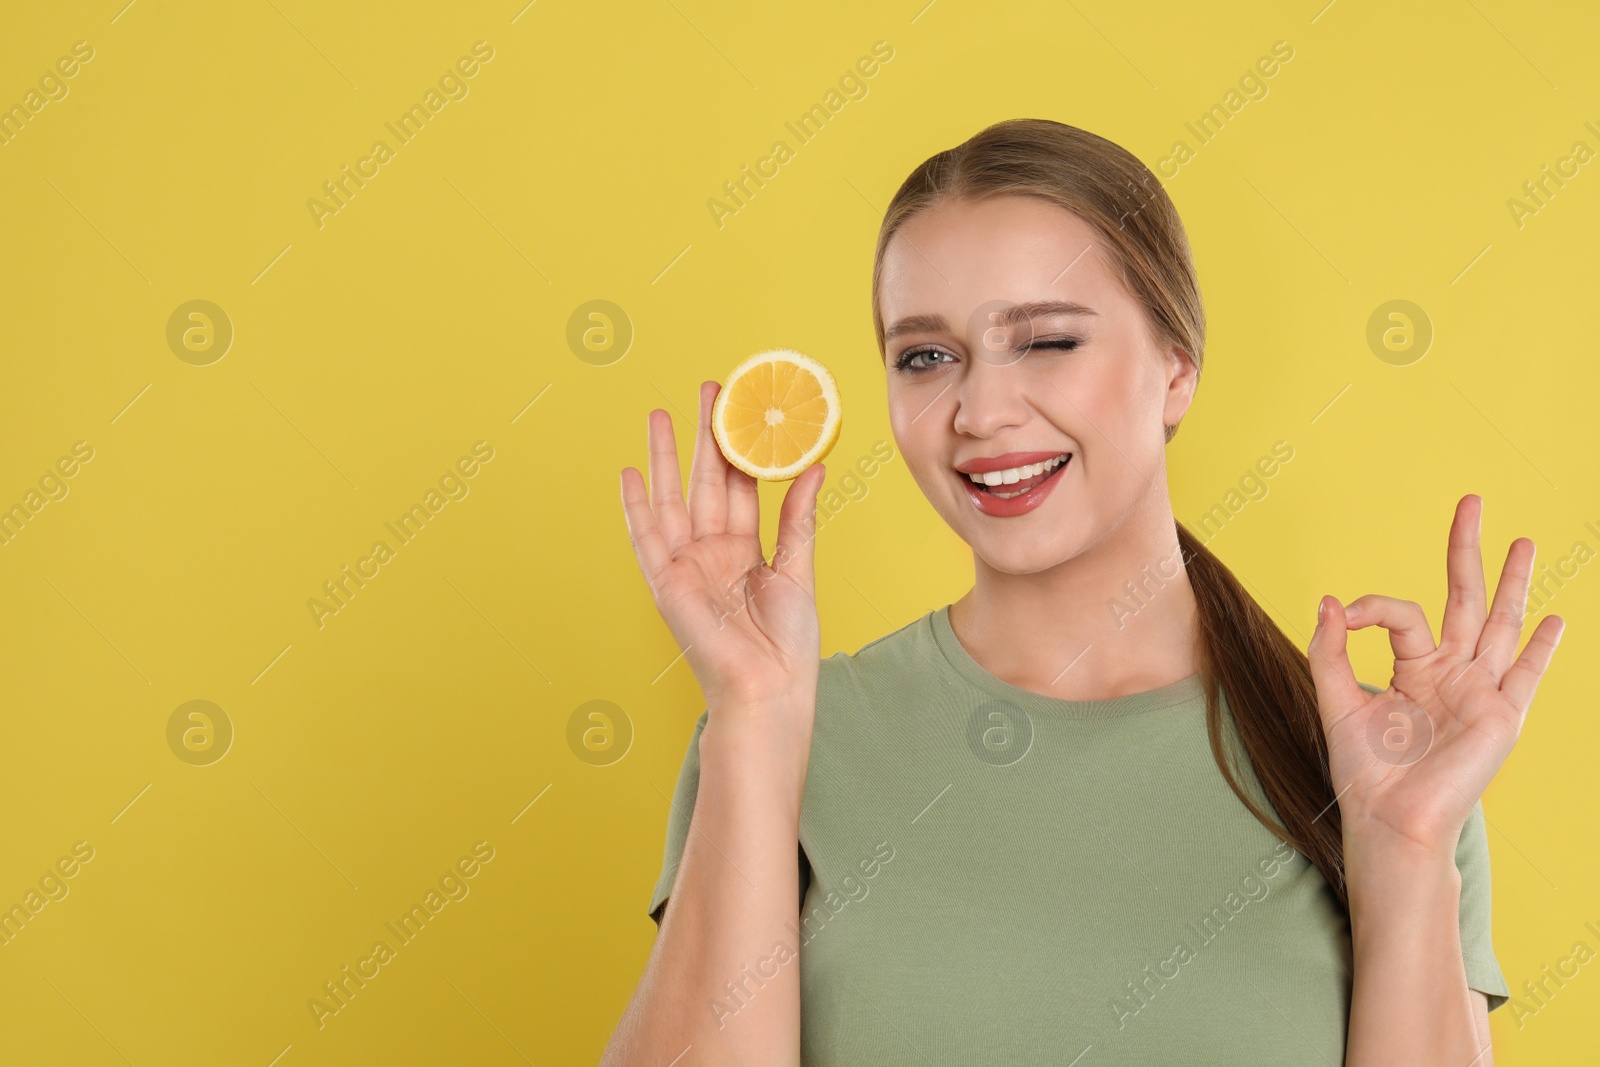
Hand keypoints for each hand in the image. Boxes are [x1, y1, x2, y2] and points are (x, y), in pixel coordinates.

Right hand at [621, 380, 826, 716]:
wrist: (768, 691)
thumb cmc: (787, 647)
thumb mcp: (798, 571)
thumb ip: (798, 519)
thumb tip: (814, 467)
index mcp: (745, 550)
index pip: (740, 486)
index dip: (739, 447)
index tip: (741, 408)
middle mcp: (712, 552)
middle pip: (705, 481)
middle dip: (704, 435)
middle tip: (706, 389)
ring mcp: (686, 566)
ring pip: (672, 499)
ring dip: (665, 458)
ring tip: (658, 414)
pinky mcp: (667, 584)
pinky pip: (647, 539)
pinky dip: (636, 507)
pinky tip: (629, 473)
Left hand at [1306, 494, 1565, 853]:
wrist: (1389, 821)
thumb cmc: (1364, 772)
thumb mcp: (1335, 702)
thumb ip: (1331, 651)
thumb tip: (1330, 600)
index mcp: (1413, 668)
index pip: (1404, 613)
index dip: (1373, 605)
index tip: (1346, 613)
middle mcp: (1451, 673)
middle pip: (1463, 597)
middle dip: (1467, 550)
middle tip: (1471, 500)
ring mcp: (1480, 691)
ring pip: (1500, 623)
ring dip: (1512, 582)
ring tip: (1523, 540)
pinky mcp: (1501, 715)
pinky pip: (1526, 675)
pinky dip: (1542, 648)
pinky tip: (1557, 619)